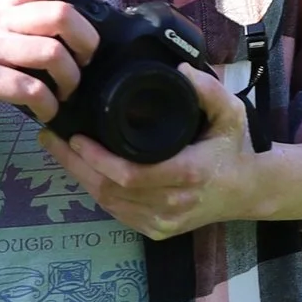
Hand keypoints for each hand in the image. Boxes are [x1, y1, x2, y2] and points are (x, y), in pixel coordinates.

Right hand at [0, 0, 111, 135]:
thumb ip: (21, 24)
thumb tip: (69, 31)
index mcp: (1, 3)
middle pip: (60, 15)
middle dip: (87, 42)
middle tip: (86, 63)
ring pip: (51, 53)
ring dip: (70, 79)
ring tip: (65, 93)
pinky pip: (30, 89)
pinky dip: (48, 104)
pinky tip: (46, 111)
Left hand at [39, 72, 267, 237]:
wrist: (249, 190)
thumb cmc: (235, 147)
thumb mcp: (231, 112)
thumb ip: (208, 90)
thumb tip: (179, 71)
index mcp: (187, 174)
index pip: (130, 175)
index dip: (97, 159)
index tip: (75, 136)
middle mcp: (172, 204)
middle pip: (110, 190)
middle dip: (75, 165)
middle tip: (52, 139)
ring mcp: (163, 222)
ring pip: (109, 204)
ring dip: (80, 178)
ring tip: (60, 150)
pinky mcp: (156, 231)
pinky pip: (117, 213)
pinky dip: (96, 191)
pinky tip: (83, 170)